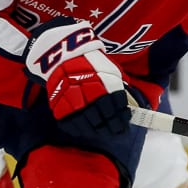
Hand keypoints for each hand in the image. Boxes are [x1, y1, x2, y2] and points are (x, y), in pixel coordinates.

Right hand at [25, 18, 130, 138]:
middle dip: (111, 129)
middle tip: (115, 132)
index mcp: (106, 84)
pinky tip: (85, 129)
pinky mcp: (59, 106)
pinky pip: (70, 124)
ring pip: (88, 126)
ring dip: (96, 131)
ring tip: (100, 131)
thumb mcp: (110, 71)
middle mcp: (90, 95)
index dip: (122, 120)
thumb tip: (127, 106)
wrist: (64, 55)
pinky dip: (78, 129)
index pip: (117, 109)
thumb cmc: (91, 63)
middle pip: (103, 120)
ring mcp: (74, 102)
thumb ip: (118, 88)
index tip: (124, 125)